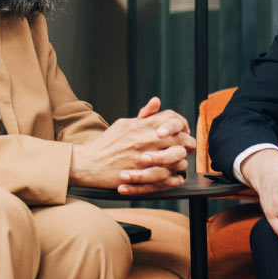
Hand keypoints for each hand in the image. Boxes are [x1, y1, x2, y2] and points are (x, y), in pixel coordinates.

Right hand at [70, 97, 195, 193]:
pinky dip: (174, 177)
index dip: (182, 125)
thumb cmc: (107, 144)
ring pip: (178, 160)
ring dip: (181, 161)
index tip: (183, 132)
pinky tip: (173, 175)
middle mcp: (146, 140)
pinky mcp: (143, 175)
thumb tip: (157, 101)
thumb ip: (144, 115)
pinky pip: (168, 177)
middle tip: (188, 148)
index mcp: (142, 126)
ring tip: (179, 163)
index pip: (173, 120)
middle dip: (188, 144)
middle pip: (180, 139)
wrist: (88, 164)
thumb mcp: (124, 124)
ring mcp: (145, 158)